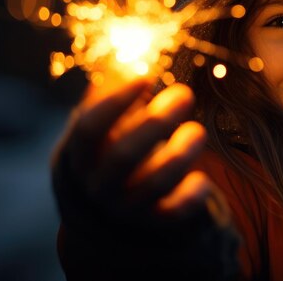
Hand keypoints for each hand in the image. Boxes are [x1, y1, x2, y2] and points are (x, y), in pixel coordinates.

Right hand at [52, 77, 227, 223]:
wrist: (111, 205)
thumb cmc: (112, 147)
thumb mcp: (105, 123)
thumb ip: (112, 94)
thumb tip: (125, 62)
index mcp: (81, 155)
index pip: (90, 128)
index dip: (117, 101)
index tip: (146, 77)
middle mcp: (99, 184)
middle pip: (124, 155)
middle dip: (157, 122)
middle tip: (185, 94)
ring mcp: (126, 206)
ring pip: (154, 182)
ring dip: (181, 152)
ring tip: (197, 131)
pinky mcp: (154, 220)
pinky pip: (175, 211)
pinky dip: (192, 194)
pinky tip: (201, 179)